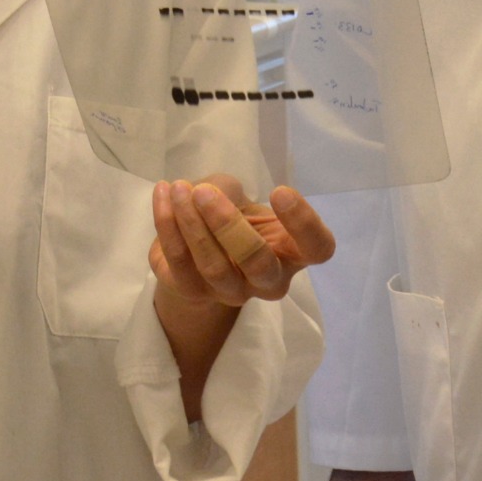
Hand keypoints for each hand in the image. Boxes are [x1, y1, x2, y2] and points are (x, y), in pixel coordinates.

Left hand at [148, 174, 333, 308]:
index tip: (280, 191)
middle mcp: (267, 279)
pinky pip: (179, 261)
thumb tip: (206, 194)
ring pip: (215, 268)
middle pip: (260, 265)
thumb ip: (226, 190)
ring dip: (192, 223)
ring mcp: (230, 293)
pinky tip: (163, 193)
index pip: (317, 248)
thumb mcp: (235, 194)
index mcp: (291, 252)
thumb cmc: (227, 215)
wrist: (191, 250)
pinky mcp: (193, 292)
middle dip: (230, 226)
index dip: (304, 224)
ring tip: (179, 188)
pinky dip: (167, 224)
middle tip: (205, 191)